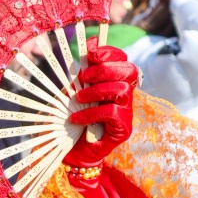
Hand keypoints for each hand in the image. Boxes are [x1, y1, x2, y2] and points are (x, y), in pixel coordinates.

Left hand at [64, 42, 137, 168]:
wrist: (69, 153)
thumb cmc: (68, 121)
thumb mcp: (69, 93)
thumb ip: (79, 73)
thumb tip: (88, 44)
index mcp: (113, 82)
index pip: (122, 59)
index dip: (109, 53)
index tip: (90, 54)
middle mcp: (124, 95)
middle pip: (129, 70)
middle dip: (104, 69)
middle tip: (83, 78)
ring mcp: (126, 112)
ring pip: (122, 89)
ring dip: (96, 91)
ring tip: (78, 99)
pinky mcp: (123, 129)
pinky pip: (113, 113)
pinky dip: (92, 113)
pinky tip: (76, 119)